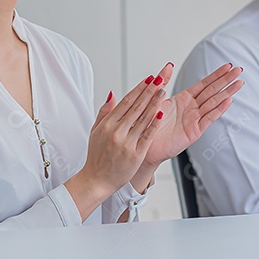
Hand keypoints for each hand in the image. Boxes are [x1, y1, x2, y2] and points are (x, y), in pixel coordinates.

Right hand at [70, 76, 166, 212]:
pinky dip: (154, 123)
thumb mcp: (95, 131)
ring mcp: (126, 142)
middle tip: (159, 78)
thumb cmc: (97, 156)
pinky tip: (161, 112)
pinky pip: (147, 135)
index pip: (125, 102)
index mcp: (106, 125)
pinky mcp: (135, 153)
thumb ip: (104, 112)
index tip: (148, 79)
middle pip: (136, 107)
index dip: (138, 89)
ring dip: (154, 103)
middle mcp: (116, 131)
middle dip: (149, 91)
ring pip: (143, 118)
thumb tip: (113, 93)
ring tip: (163, 91)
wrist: (96, 180)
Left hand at [142, 62, 243, 166]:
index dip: (216, 75)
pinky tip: (228, 101)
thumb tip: (169, 65)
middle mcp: (191, 108)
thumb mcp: (155, 99)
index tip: (228, 65)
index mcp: (183, 99)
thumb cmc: (148, 124)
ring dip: (227, 92)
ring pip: (214, 103)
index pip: (204, 84)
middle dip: (226, 80)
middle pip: (212, 91)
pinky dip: (218, 109)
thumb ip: (163, 82)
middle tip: (239, 70)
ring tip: (239, 83)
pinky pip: (208, 118)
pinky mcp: (194, 131)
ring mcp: (194, 120)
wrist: (145, 144)